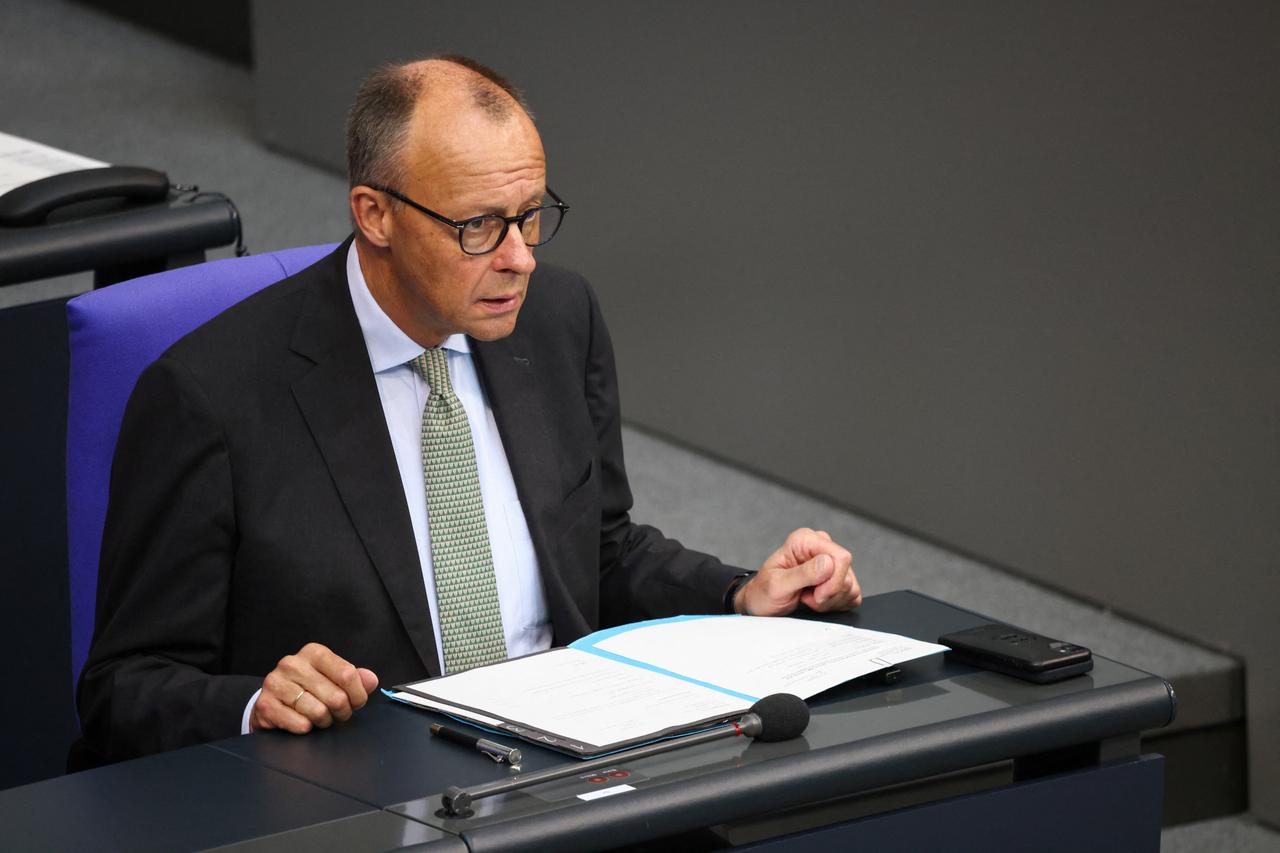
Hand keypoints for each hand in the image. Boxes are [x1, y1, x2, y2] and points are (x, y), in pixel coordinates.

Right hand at [250, 643, 378, 734]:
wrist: (272, 700)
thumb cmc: (308, 688)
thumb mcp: (332, 677)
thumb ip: (355, 678)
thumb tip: (371, 680)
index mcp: (314, 653)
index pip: (348, 674)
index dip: (358, 695)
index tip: (356, 702)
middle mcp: (293, 664)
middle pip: (336, 697)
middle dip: (342, 712)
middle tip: (337, 713)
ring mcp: (276, 683)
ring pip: (318, 712)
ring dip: (324, 721)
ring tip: (320, 717)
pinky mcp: (265, 704)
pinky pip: (300, 724)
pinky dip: (306, 728)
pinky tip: (303, 721)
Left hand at [737, 528, 860, 616]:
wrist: (761, 603)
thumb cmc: (763, 592)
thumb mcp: (777, 585)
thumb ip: (802, 574)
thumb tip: (828, 563)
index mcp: (805, 540)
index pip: (841, 557)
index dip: (832, 582)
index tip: (815, 595)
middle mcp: (820, 547)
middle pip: (847, 574)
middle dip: (829, 594)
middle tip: (806, 597)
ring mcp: (831, 563)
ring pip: (850, 587)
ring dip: (830, 601)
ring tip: (808, 598)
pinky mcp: (837, 579)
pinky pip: (852, 595)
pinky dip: (836, 604)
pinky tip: (818, 602)